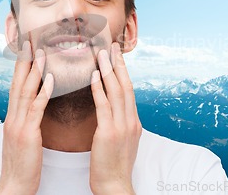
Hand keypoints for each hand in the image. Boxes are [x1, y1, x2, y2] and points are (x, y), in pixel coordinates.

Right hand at [0, 41, 52, 194]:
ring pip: (26, 90)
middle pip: (18, 82)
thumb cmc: (23, 164)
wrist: (15, 186)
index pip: (17, 85)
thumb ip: (27, 120)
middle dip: (24, 60)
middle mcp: (13, 117)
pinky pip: (36, 109)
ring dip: (34, 69)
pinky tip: (52, 78)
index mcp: (13, 117)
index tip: (28, 48)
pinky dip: (43, 91)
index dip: (22, 66)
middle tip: (31, 40)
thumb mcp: (23, 138)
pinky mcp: (27, 134)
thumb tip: (33, 107)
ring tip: (42, 51)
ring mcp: (18, 124)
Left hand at [89, 42, 141, 194]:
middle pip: (126, 86)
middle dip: (118, 64)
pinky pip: (104, 106)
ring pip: (117, 92)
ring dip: (109, 70)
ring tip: (101, 53)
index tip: (117, 56)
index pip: (129, 90)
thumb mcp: (123, 141)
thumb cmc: (114, 165)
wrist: (114, 186)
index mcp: (134, 122)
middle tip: (112, 46)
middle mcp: (131, 121)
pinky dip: (99, 89)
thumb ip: (121, 123)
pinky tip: (93, 76)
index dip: (123, 71)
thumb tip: (117, 110)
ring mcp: (122, 126)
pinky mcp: (109, 133)